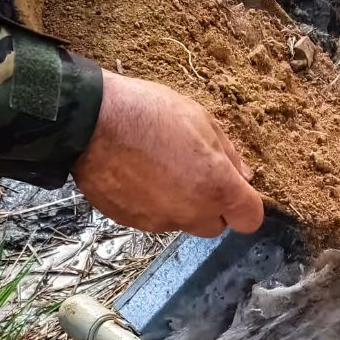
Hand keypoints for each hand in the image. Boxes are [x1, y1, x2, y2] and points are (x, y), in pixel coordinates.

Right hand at [74, 70, 263, 236]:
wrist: (90, 121)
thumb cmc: (148, 113)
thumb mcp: (201, 120)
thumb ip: (229, 155)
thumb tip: (243, 177)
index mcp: (216, 187)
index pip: (249, 219)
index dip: (245, 205)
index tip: (235, 190)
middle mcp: (191, 213)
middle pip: (215, 226)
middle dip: (211, 205)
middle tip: (194, 173)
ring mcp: (159, 221)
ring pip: (182, 222)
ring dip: (180, 204)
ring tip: (160, 168)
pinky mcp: (133, 223)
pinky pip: (153, 219)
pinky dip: (152, 204)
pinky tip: (138, 175)